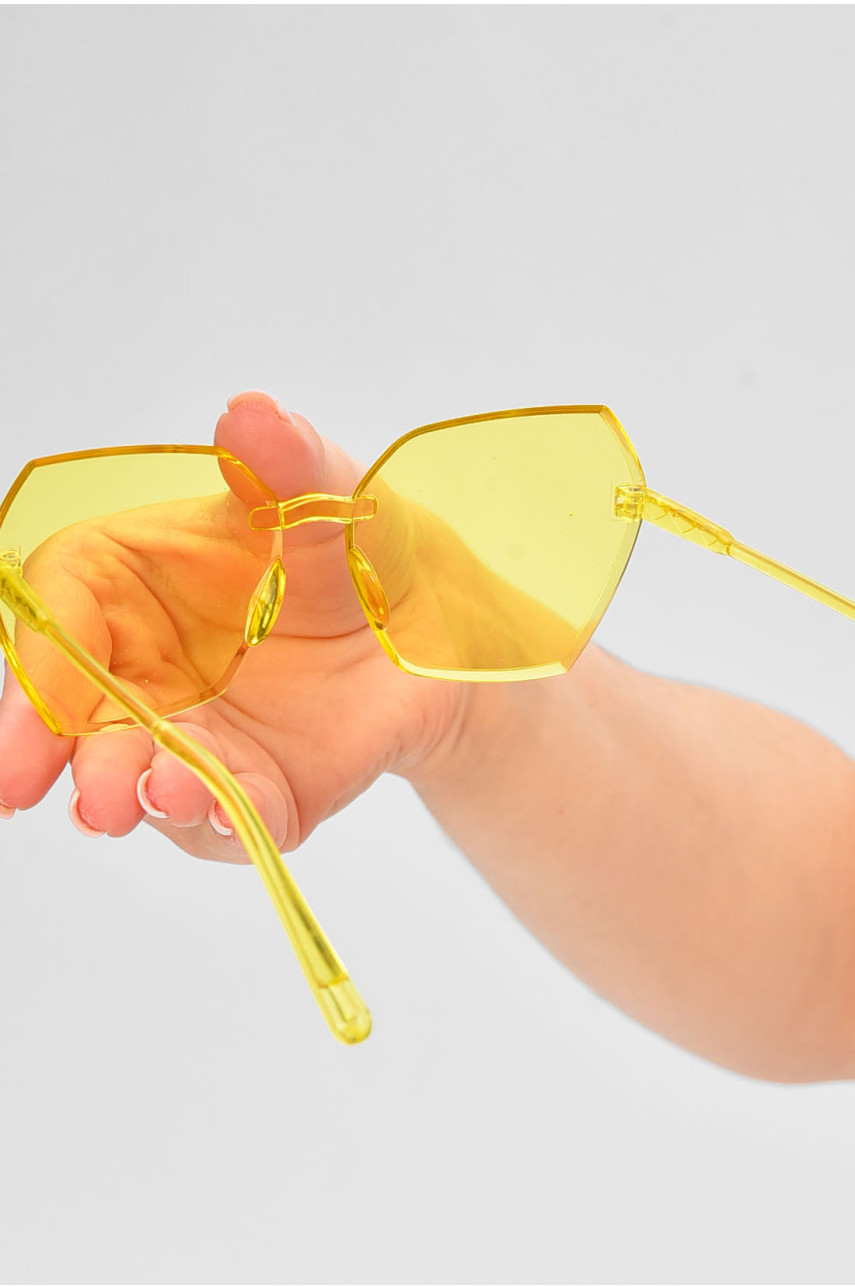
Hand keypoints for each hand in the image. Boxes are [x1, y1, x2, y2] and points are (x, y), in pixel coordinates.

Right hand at [0, 392, 468, 861]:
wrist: (431, 626)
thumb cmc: (355, 549)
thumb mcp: (332, 498)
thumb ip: (291, 465)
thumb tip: (251, 413)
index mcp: (129, 581)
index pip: (59, 615)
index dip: (43, 666)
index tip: (41, 710)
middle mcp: (141, 666)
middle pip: (77, 714)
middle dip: (66, 755)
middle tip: (83, 790)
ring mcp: (191, 734)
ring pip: (142, 774)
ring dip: (143, 791)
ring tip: (164, 791)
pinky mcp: (250, 788)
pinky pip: (228, 816)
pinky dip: (227, 820)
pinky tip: (235, 811)